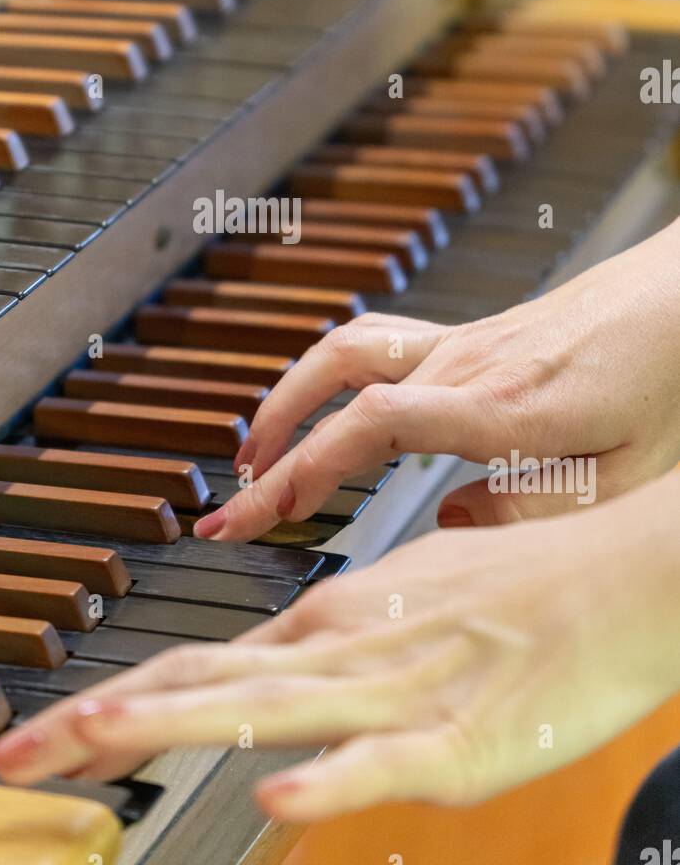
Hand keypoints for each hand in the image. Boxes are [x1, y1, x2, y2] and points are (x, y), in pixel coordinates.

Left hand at [0, 470, 679, 819]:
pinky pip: (386, 760)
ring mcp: (397, 693)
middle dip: (106, 717)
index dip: (115, 696)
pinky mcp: (460, 740)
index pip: (197, 659)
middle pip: (205, 681)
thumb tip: (265, 686)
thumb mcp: (400, 611)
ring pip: (273, 708)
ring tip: (103, 734)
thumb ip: (328, 656)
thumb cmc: (514, 595)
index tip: (48, 729)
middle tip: (18, 750)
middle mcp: (344, 650)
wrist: (616, 578)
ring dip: (182, 719)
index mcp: (328, 624)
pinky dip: (332, 775)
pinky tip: (281, 794)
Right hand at [192, 220, 679, 541]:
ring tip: (252, 457)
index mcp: (500, 406)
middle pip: (336, 394)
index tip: (255, 511)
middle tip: (227, 508)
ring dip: (285, 401)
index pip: (371, 425)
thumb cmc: (663, 382)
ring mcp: (458, 344)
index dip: (304, 466)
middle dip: (270, 453)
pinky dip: (324, 375)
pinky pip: (371, 344)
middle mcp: (463, 366)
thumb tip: (451, 526)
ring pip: (341, 355)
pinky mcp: (463, 338)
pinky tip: (319, 407)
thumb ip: (538, 515)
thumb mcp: (625, 477)